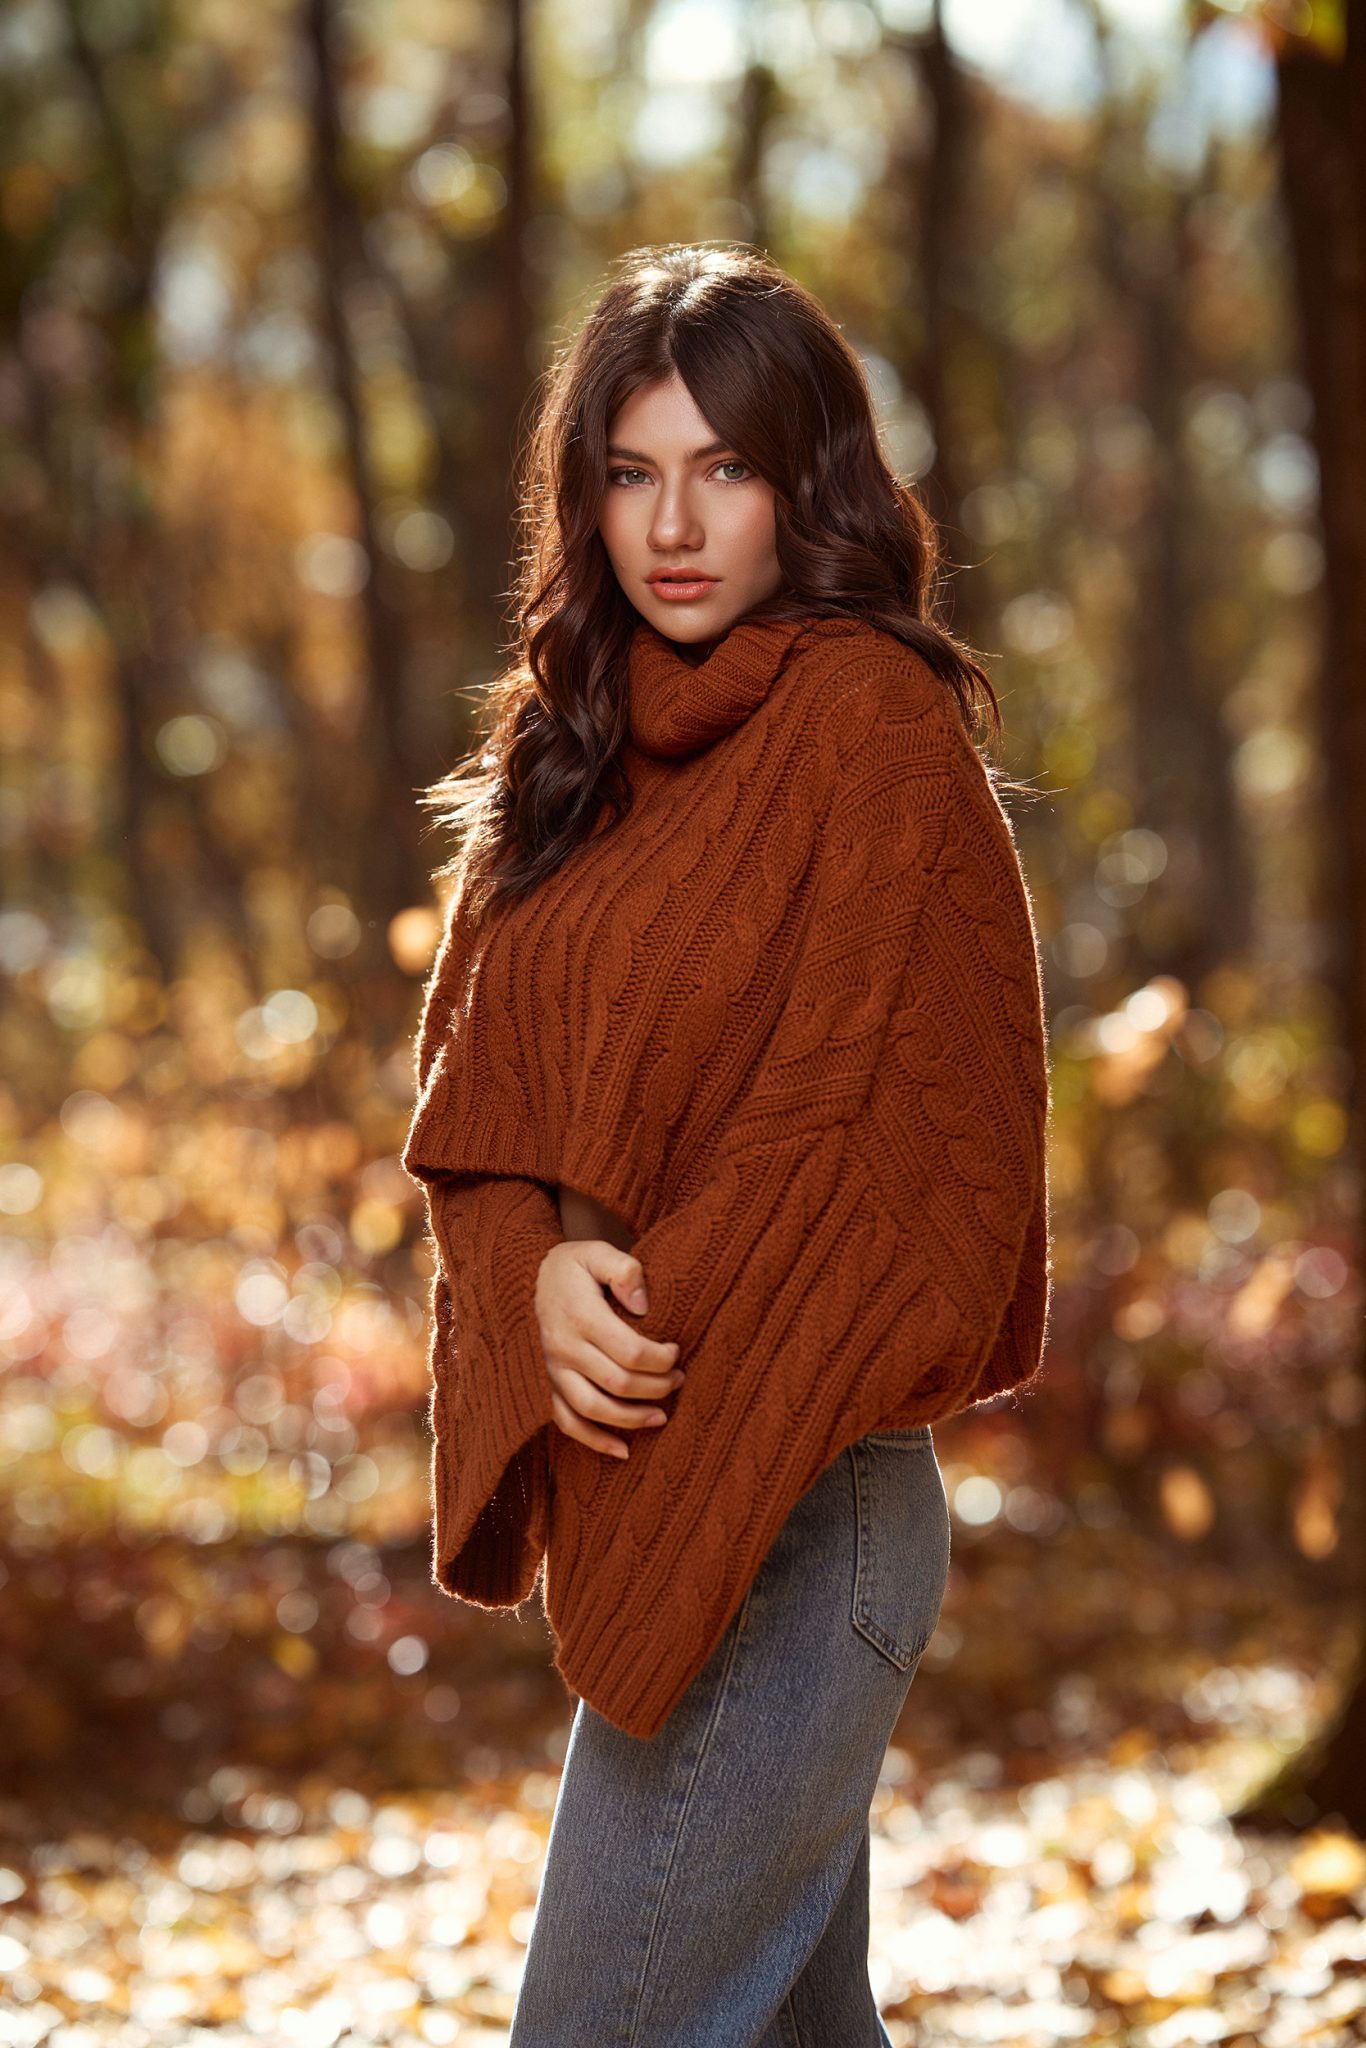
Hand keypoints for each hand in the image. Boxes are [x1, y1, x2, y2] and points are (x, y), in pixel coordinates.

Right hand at [535, 1239, 684, 1458]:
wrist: (524, 1278)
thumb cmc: (571, 1267)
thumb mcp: (596, 1252)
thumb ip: (624, 1270)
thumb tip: (643, 1306)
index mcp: (581, 1316)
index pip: (629, 1351)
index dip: (660, 1359)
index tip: (677, 1352)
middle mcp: (564, 1348)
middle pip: (617, 1383)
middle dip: (656, 1388)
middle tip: (680, 1380)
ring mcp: (553, 1371)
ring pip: (593, 1409)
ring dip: (632, 1419)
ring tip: (662, 1416)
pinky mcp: (547, 1386)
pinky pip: (567, 1422)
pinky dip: (594, 1441)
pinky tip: (622, 1451)